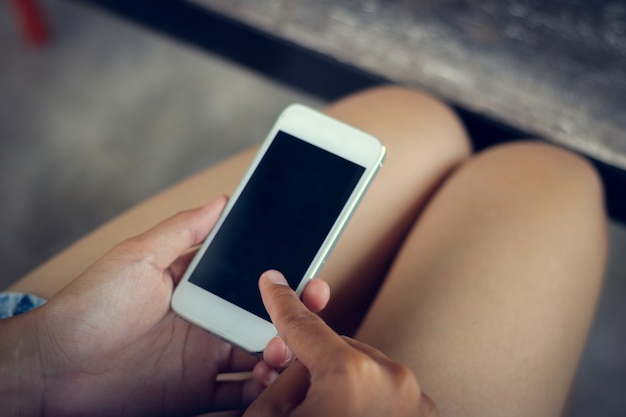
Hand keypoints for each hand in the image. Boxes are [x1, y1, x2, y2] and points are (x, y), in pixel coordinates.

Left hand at [1, 197, 329, 416]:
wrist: (56, 365)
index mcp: (201, 287)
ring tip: (284, 346)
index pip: (252, 279)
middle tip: (315, 301)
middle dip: (296, 311)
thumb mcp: (140, 257)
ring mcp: (205, 356)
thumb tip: (222, 199)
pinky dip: (262, 388)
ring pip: (261, 353)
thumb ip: (184, 231)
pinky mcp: (197, 390)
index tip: (309, 268)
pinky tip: (269, 376)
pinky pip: (241, 392)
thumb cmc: (92, 305)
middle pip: (266, 316)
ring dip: (283, 349)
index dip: (283, 275)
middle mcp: (210, 320)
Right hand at [244, 270, 436, 416]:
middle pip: (333, 350)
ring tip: (321, 411)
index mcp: (349, 375)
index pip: (304, 325)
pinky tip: (344, 415)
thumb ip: (275, 382)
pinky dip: (364, 401)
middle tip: (286, 390)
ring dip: (338, 386)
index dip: (280, 301)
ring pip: (361, 370)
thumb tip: (289, 367)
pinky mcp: (424, 416)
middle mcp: (390, 379)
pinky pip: (385, 391)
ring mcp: (413, 399)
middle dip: (309, 367)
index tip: (273, 282)